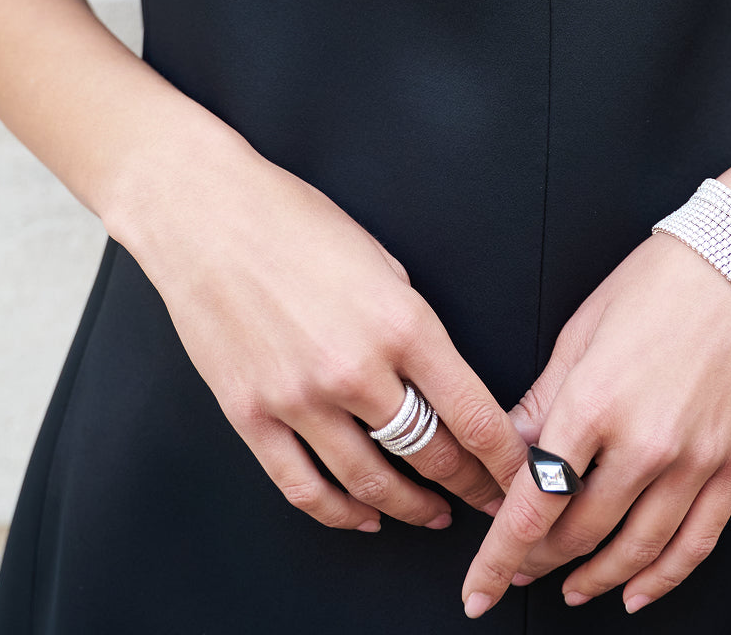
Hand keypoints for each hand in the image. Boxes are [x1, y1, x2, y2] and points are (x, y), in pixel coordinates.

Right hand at [110, 127, 526, 532]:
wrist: (206, 215)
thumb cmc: (293, 220)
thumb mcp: (382, 260)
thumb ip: (410, 323)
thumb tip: (433, 374)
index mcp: (401, 324)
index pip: (472, 413)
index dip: (504, 457)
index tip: (524, 474)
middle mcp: (355, 370)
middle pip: (431, 453)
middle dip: (470, 483)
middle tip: (489, 496)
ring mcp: (299, 399)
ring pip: (371, 482)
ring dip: (412, 506)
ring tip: (434, 513)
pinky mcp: (251, 416)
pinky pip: (303, 487)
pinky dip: (341, 513)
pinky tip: (365, 516)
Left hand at [460, 230, 730, 617]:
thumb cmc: (662, 281)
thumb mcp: (581, 331)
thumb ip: (544, 401)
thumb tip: (510, 450)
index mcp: (594, 401)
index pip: (535, 503)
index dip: (500, 555)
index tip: (480, 586)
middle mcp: (645, 442)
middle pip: (580, 532)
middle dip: (539, 560)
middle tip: (518, 568)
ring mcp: (696, 459)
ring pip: (636, 550)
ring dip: (595, 578)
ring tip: (570, 586)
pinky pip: (696, 542)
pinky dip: (662, 577)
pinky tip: (637, 589)